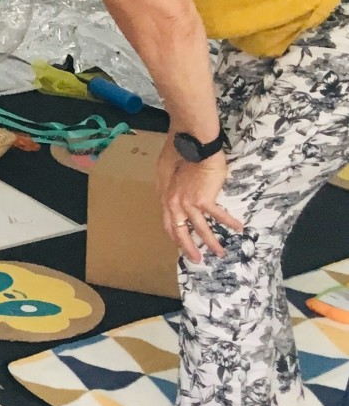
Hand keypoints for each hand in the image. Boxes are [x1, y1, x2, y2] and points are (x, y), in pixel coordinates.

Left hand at [156, 142, 243, 262]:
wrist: (193, 145)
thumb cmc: (181, 153)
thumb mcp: (166, 171)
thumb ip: (170, 186)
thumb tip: (174, 193)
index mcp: (166, 198)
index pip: (168, 223)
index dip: (175, 236)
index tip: (181, 246)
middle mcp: (174, 204)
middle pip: (180, 232)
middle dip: (189, 248)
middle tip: (197, 260)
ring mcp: (188, 203)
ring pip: (200, 229)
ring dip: (211, 242)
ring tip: (220, 252)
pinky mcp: (203, 200)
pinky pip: (219, 215)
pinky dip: (229, 222)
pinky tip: (239, 228)